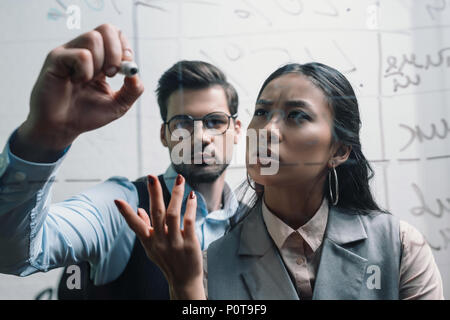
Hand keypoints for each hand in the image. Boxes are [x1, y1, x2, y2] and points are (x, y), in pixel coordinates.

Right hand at [21, 23, 143, 151]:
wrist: (61, 128)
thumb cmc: (85, 115)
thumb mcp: (118, 105)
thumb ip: (133, 90)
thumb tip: (136, 73)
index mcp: (99, 59)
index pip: (115, 35)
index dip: (124, 47)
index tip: (125, 67)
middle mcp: (84, 51)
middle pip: (106, 29)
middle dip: (116, 52)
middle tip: (111, 74)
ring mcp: (69, 52)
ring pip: (94, 38)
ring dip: (100, 63)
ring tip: (89, 81)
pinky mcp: (56, 58)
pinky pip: (81, 55)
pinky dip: (85, 71)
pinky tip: (75, 82)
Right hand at [114, 174, 205, 299]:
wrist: (183, 281)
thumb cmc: (167, 260)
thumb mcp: (152, 247)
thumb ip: (146, 227)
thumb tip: (138, 209)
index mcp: (149, 241)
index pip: (134, 225)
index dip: (126, 213)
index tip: (116, 200)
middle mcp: (160, 241)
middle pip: (156, 213)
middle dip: (153, 194)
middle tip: (151, 177)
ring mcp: (174, 243)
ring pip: (173, 214)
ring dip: (175, 195)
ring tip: (179, 179)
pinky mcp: (189, 244)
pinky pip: (188, 221)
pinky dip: (190, 207)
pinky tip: (191, 196)